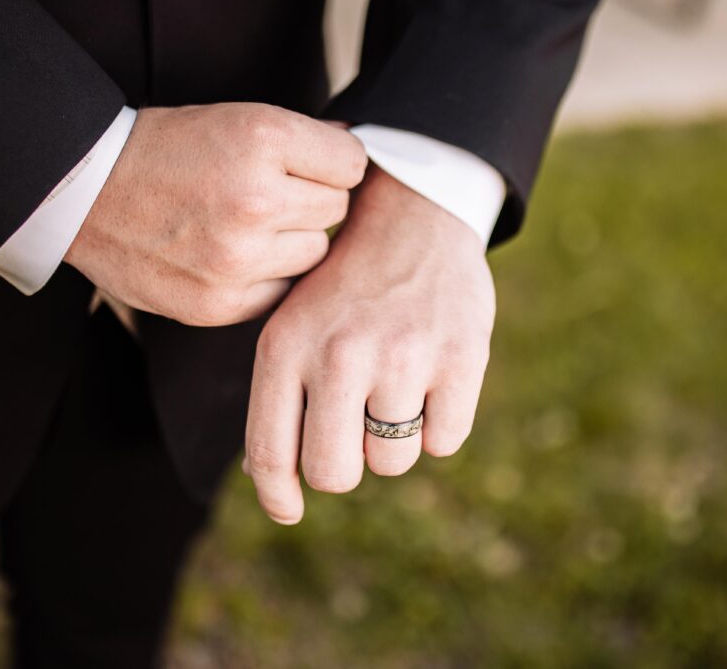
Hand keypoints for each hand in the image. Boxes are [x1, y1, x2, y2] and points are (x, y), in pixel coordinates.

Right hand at [64, 103, 367, 325]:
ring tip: (245, 223)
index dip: (330, 163)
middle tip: (267, 192)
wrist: (83, 191)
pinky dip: (265, 275)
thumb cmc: (166, 150)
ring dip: (291, 239)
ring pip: (315, 253)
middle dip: (311, 199)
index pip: (352, 164)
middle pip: (336, 209)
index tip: (306, 164)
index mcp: (262, 140)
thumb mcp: (235, 118)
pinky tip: (228, 254)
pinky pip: (280, 290)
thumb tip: (360, 153)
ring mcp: (237, 258)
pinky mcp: (220, 303)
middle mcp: (255, 199)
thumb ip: (304, 139)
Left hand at [244, 165, 495, 523]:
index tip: (289, 511)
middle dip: (346, 464)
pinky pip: (445, 442)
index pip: (271, 453)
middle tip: (355, 430)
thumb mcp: (293, 323)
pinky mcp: (461, 358)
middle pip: (334, 473)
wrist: (414, 214)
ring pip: (393, 462)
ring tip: (395, 387)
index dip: (278, 497)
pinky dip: (440, 424)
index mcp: (286, 346)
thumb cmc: (344, 286)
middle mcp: (340, 354)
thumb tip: (265, 479)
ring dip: (395, 440)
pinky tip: (432, 379)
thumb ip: (276, 395)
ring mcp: (403, 356)